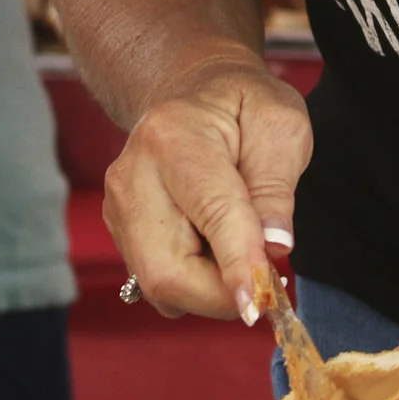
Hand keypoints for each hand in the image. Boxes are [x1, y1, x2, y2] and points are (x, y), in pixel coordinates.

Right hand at [105, 58, 310, 320]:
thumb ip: (277, 187)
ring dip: (212, 288)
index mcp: (175, 138)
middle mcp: (132, 176)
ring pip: (162, 286)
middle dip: (222, 294)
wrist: (193, 93)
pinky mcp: (120, 232)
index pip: (211, 214)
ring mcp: (118, 208)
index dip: (237, 265)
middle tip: (267, 280)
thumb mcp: (280, 126)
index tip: (259, 305)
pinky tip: (213, 244)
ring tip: (240, 245)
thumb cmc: (242, 107)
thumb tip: (274, 249)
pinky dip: (195, 281)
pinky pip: (159, 283)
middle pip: (167, 271)